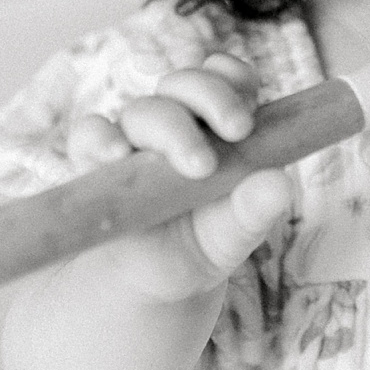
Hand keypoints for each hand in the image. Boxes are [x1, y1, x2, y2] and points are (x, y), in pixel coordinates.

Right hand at [66, 53, 294, 303]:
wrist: (136, 289)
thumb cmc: (191, 254)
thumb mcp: (226, 241)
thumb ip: (251, 213)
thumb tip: (279, 185)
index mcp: (214, 129)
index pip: (227, 80)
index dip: (236, 83)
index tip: (249, 117)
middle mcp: (174, 125)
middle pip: (185, 84)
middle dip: (211, 97)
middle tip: (236, 131)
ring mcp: (131, 140)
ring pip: (145, 109)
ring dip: (170, 128)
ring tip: (196, 166)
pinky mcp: (92, 161)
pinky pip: (89, 134)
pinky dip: (101, 137)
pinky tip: (116, 155)